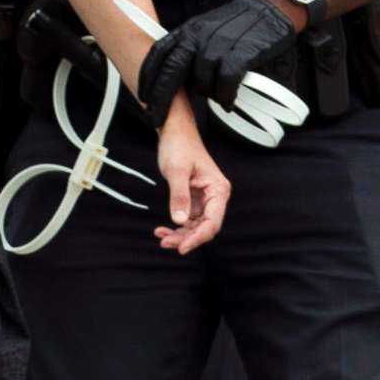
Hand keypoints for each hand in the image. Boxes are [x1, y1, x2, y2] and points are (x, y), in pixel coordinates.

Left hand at [139, 0, 299, 113]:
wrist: (272, 11)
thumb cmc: (238, 26)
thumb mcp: (206, 32)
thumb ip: (190, 53)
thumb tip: (175, 83)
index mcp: (188, 30)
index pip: (158, 53)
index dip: (147, 77)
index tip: (143, 98)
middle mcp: (200, 35)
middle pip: (172, 70)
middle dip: (162, 98)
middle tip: (158, 117)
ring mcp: (221, 43)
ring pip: (202, 79)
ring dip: (207, 94)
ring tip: (218, 98)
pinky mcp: (244, 52)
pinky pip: (227, 80)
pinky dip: (227, 94)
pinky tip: (229, 100)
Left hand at [153, 99, 230, 255]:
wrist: (175, 132)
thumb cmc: (180, 145)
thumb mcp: (177, 171)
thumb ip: (179, 196)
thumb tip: (179, 220)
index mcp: (218, 190)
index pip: (212, 222)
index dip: (198, 238)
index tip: (182, 247)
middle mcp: (215, 197)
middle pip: (204, 227)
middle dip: (186, 238)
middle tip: (166, 243)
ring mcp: (205, 199)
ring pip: (196, 226)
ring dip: (180, 235)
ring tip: (161, 237)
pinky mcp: (194, 200)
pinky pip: (188, 219)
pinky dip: (176, 226)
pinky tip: (163, 229)